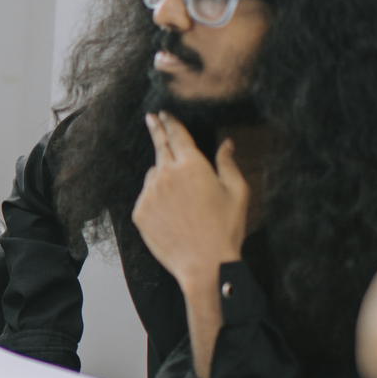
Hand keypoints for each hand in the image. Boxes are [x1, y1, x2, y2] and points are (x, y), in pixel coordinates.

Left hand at [130, 113, 248, 291]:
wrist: (204, 264)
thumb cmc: (225, 229)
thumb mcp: (237, 192)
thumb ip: (228, 163)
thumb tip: (227, 144)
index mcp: (192, 165)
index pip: (177, 135)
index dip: (170, 122)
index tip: (163, 114)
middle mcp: (166, 174)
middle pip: (159, 147)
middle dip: (157, 130)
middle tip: (151, 119)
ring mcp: (149, 193)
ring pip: (153, 176)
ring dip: (162, 177)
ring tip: (182, 201)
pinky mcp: (139, 212)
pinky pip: (146, 198)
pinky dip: (155, 200)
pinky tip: (172, 216)